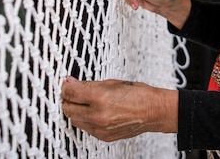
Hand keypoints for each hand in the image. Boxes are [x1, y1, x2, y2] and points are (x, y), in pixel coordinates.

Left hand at [60, 77, 177, 141]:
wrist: (153, 111)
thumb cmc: (137, 94)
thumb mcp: (111, 82)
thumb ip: (88, 84)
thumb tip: (71, 82)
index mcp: (100, 98)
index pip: (70, 93)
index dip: (66, 87)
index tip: (67, 84)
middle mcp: (98, 115)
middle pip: (68, 109)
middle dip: (68, 100)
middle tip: (73, 93)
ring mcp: (100, 128)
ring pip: (75, 120)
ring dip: (76, 111)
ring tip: (85, 103)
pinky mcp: (103, 137)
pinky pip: (86, 128)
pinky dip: (86, 120)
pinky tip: (94, 112)